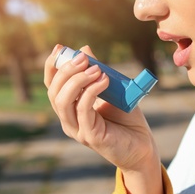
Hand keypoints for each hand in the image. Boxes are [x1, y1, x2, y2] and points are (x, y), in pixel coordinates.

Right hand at [44, 44, 162, 193]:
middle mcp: (69, 120)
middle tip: (84, 58)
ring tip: (96, 69)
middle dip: (66, 70)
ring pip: (62, 102)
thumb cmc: (127, 119)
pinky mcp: (89, 136)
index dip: (52, 66)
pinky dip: (91, 92)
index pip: (52, 86)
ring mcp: (77, 130)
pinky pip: (82, 110)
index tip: (61, 48)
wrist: (142, 145)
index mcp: (71, 108)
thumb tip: (85, 49)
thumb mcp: (112, 90)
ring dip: (77, 80)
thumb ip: (97, 73)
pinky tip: (104, 80)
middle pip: (54, 92)